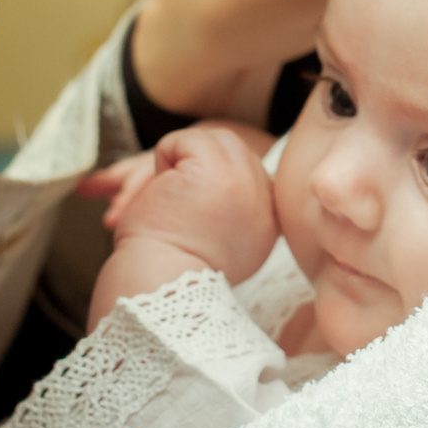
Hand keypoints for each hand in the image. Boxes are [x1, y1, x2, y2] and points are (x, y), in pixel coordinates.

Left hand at [82, 124, 278, 328]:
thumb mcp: (219, 244)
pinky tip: (163, 193)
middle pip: (233, 151)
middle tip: (177, 204)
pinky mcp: (215, 171)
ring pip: (213, 140)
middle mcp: (265, 203)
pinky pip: (186, 140)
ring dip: (181, 161)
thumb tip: (212, 178)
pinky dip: (164, 157)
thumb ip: (231, 211)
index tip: (192, 213)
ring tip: (171, 198)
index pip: (247, 174)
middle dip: (198, 165)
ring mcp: (245, 182)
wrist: (159, 287)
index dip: (213, 181)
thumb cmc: (171, 270)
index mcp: (269, 224)